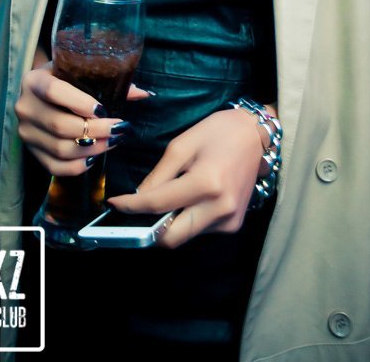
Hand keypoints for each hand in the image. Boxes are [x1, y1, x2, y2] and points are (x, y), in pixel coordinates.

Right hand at [15, 61, 149, 176]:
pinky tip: (95, 156)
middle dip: (95, 130)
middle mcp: (24, 107)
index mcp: (33, 81)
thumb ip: (109, 81)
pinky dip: (79, 165)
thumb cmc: (65, 79)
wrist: (40, 93)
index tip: (104, 109)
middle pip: (60, 125)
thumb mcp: (79, 73)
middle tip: (119, 128)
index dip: (80, 102)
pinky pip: (56, 167)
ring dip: (92, 148)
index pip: (54, 92)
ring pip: (60, 149)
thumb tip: (144, 94)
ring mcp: (25, 133)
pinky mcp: (31, 152)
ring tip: (113, 141)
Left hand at [107, 108, 264, 247]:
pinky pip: (200, 231)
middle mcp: (220, 208)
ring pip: (185, 236)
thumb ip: (159, 175)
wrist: (256, 136)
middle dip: (148, 230)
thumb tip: (138, 198)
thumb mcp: (182, 145)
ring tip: (164, 202)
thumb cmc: (218, 132)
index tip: (114, 205)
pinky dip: (187, 221)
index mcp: (206, 183)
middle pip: (171, 237)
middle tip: (133, 215)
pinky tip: (188, 201)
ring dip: (168, 225)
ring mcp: (229, 220)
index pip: (158, 205)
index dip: (131, 207)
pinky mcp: (234, 225)